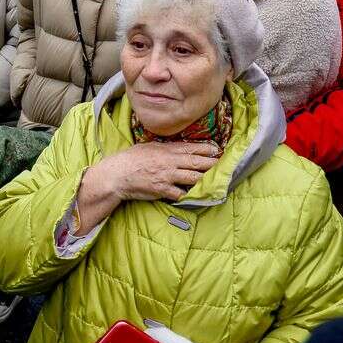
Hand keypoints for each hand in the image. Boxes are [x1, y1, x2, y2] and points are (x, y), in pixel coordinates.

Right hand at [74, 143, 216, 234]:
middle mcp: (169, 162)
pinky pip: (180, 193)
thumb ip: (165, 148)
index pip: (191, 148)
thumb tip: (180, 148)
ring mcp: (167, 177)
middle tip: (224, 164)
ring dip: (206, 179)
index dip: (206, 149)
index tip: (217, 150)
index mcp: (166, 150)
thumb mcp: (149, 147)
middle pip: (196, 163)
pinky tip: (197, 195)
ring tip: (217, 180)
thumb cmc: (131, 159)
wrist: (117, 174)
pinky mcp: (162, 190)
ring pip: (193, 178)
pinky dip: (189, 194)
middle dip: (212, 164)